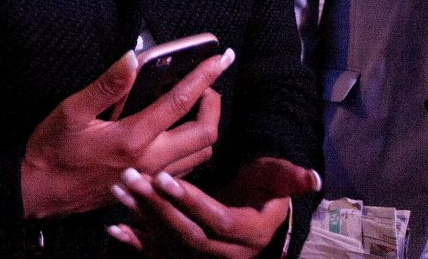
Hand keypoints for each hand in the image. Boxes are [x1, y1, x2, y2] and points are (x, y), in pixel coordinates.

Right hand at [20, 48, 232, 218]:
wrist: (36, 195)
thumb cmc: (52, 151)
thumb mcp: (72, 111)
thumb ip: (107, 84)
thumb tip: (133, 57)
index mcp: (133, 139)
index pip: (181, 102)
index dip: (205, 76)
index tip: (222, 57)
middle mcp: (150, 162)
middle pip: (205, 134)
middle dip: (213, 103)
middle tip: (205, 83)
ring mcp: (151, 179)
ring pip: (200, 156)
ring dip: (205, 127)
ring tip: (194, 104)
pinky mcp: (147, 189)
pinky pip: (185, 170)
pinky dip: (192, 147)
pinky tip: (176, 131)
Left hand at [108, 156, 322, 257]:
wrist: (250, 212)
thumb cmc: (262, 189)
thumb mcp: (275, 180)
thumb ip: (287, 178)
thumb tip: (313, 178)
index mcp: (250, 234)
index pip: (217, 221)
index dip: (191, 201)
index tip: (165, 177)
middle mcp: (226, 254)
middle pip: (188, 234)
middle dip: (158, 207)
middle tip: (132, 177)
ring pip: (169, 242)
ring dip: (142, 218)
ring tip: (119, 190)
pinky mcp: (184, 257)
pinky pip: (158, 253)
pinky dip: (135, 242)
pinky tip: (114, 228)